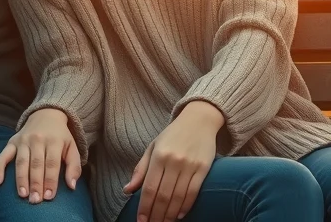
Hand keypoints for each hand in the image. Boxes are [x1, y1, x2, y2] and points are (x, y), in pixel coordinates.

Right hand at [0, 108, 82, 203]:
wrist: (46, 115)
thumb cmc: (60, 137)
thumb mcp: (72, 147)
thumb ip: (74, 166)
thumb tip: (72, 186)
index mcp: (54, 141)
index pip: (52, 163)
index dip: (50, 180)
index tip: (48, 196)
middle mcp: (37, 139)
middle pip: (36, 164)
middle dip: (35, 183)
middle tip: (35, 200)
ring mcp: (23, 140)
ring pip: (21, 162)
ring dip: (20, 179)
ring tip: (22, 195)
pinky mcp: (12, 141)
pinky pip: (3, 155)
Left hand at [124, 101, 223, 221]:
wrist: (199, 119)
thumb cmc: (173, 135)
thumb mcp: (153, 147)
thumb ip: (140, 170)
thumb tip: (127, 191)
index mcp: (158, 155)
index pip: (149, 188)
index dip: (144, 208)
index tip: (141, 221)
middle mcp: (174, 161)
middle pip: (163, 196)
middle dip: (156, 215)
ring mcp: (189, 165)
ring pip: (178, 197)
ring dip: (170, 215)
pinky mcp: (203, 168)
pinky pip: (193, 192)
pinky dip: (186, 206)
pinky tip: (179, 215)